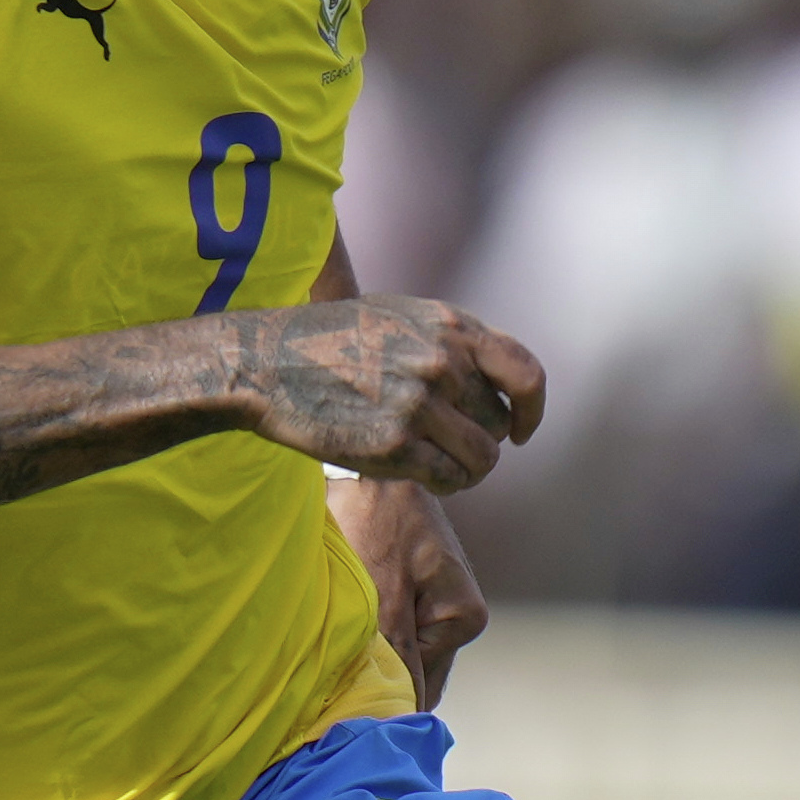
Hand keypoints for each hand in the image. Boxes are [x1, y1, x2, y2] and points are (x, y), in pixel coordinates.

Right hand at [223, 296, 545, 493]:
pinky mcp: (395, 445)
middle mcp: (442, 363)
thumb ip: (451, 340)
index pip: (525, 374)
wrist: (268, 364)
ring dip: (465, 469)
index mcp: (450, 327)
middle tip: (446, 443)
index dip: (532, 409)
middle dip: (480, 439)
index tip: (520, 430)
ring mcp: (420, 405)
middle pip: (498, 423)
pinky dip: (444, 484)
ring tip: (436, 463)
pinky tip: (418, 473)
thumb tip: (495, 379)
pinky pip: (449, 478)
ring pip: (482, 458)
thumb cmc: (331, 340)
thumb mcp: (399, 316)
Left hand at [331, 470, 489, 707]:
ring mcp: (435, 607)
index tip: (344, 686)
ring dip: (365, 647)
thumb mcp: (383, 594)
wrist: (366, 471)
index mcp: (463, 618)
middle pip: (411, 673)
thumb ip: (397, 653)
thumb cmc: (374, 522)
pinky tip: (344, 608)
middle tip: (336, 650)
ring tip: (339, 620)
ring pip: (395, 654)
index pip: (423, 689)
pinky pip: (387, 632)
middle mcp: (456, 617)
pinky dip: (363, 628)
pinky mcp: (413, 594)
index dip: (384, 690)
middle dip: (375, 668)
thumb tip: (405, 712)